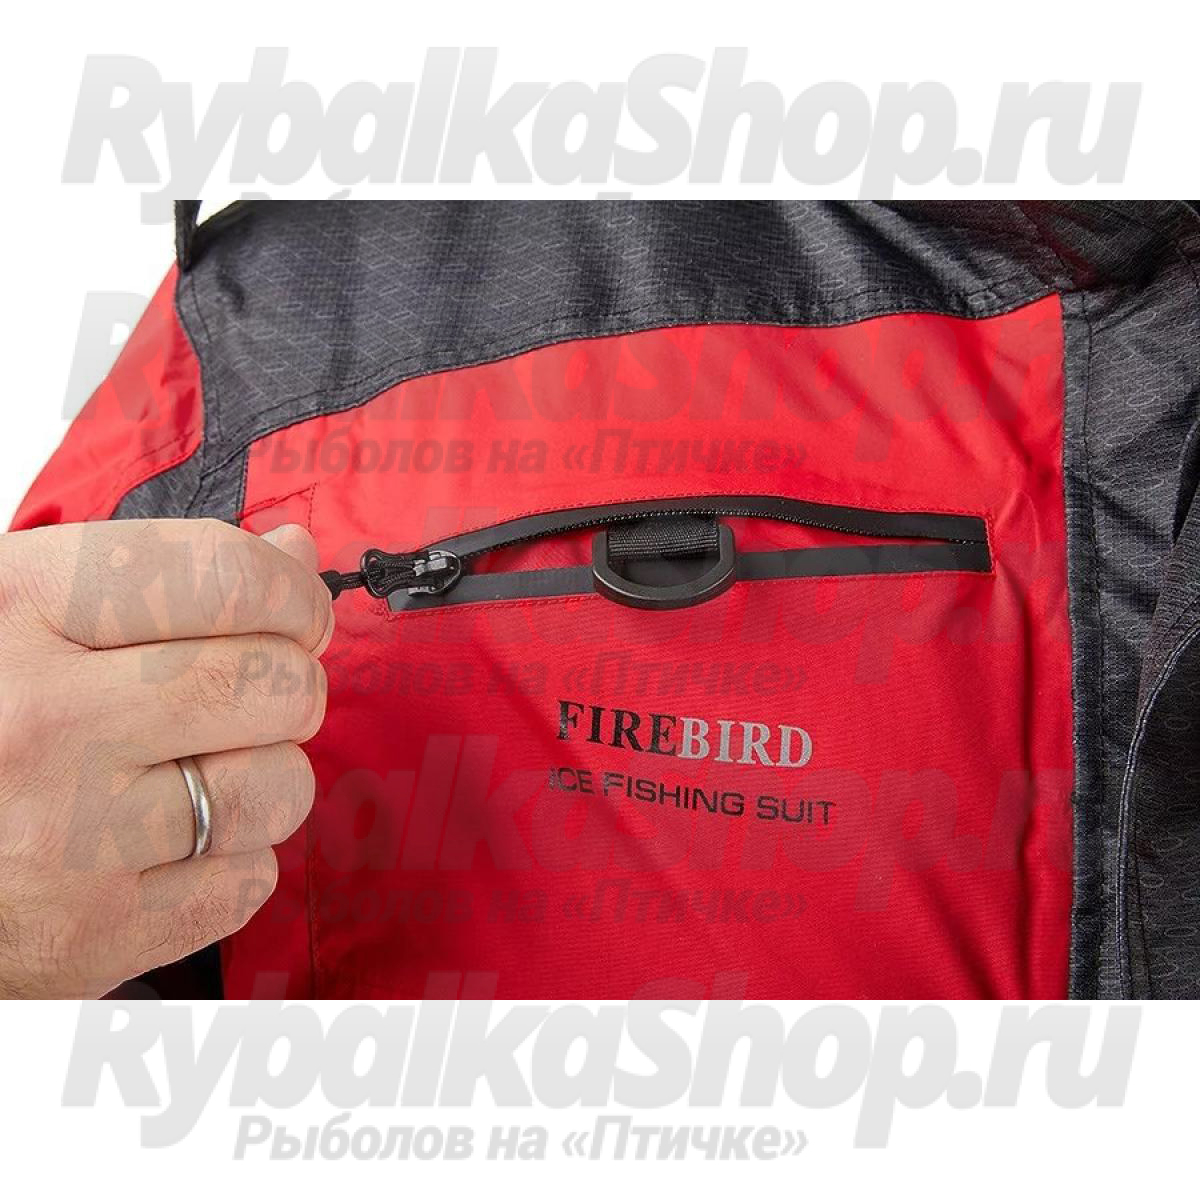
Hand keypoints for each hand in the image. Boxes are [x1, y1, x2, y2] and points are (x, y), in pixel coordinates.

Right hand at [0, 519, 332, 996]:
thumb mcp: (28, 610)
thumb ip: (163, 575)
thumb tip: (297, 553)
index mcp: (20, 608)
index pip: (230, 578)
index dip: (295, 594)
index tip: (299, 615)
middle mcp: (42, 719)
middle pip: (275, 684)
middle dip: (293, 686)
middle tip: (255, 696)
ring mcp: (66, 835)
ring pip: (280, 787)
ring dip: (268, 777)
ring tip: (201, 772)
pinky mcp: (93, 932)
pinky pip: (248, 881)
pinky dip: (232, 861)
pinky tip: (168, 843)